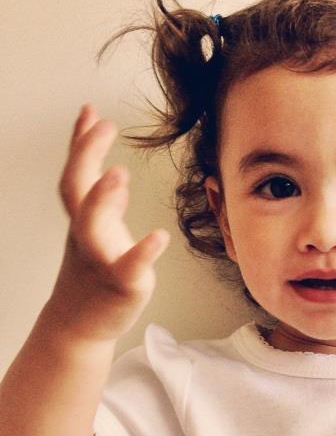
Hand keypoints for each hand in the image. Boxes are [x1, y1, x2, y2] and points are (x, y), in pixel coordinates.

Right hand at [46, 103, 169, 341]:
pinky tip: (159, 237)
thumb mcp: (99, 235)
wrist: (79, 324)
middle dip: (85, 155)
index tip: (90, 110)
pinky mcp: (121, 285)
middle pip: (76, 188)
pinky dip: (143, 252)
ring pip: (93, 226)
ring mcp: (101, 258)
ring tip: (120, 173)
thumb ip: (107, 205)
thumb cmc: (92, 276)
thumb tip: (117, 178)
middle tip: (102, 123)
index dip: (81, 142)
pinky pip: (130, 267)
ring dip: (103, 198)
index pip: (77, 173)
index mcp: (83, 219)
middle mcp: (86, 234)